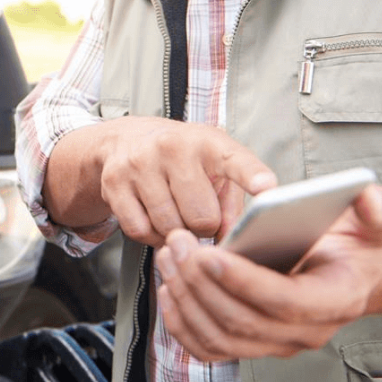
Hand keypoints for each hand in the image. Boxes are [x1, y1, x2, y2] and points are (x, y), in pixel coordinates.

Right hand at [51, 116, 276, 247]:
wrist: (128, 140)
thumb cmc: (184, 160)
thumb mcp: (216, 170)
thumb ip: (231, 205)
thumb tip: (229, 241)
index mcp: (208, 143)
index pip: (235, 160)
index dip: (252, 176)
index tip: (267, 187)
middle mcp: (173, 147)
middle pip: (202, 217)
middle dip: (203, 226)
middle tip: (197, 214)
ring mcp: (140, 162)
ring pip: (169, 227)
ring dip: (176, 232)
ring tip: (175, 215)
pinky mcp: (114, 182)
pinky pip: (140, 231)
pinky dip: (150, 236)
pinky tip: (154, 219)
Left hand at [154, 184, 381, 360]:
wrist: (352, 270)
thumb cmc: (360, 242)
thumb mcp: (379, 218)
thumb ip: (380, 207)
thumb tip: (368, 198)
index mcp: (336, 300)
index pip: (285, 302)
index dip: (245, 281)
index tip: (210, 254)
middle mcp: (306, 333)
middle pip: (242, 322)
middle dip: (201, 283)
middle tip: (177, 243)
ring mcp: (276, 344)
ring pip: (220, 337)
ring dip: (186, 299)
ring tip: (168, 255)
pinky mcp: (251, 344)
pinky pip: (209, 347)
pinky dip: (181, 323)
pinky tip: (168, 286)